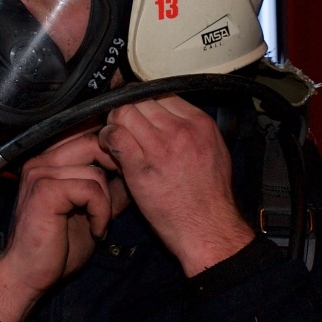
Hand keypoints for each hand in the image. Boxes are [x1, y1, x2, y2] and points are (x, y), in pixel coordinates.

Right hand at [0, 131, 114, 321]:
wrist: (29, 275)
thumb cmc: (57, 247)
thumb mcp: (91, 212)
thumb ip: (108, 190)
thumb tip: (133, 174)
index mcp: (48, 161)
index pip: (85, 134)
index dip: (110, 151)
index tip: (121, 177)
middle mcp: (41, 161)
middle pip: (93, 142)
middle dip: (114, 170)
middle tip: (117, 198)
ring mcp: (40, 174)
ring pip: (95, 171)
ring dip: (107, 201)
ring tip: (100, 223)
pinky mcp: (45, 191)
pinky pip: (90, 189)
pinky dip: (101, 211)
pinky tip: (96, 229)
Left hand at [96, 95, 254, 276]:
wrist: (207, 229)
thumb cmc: (210, 196)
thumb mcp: (214, 151)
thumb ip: (192, 129)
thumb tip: (168, 115)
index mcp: (199, 124)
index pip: (162, 92)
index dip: (145, 101)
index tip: (138, 111)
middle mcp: (180, 130)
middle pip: (141, 99)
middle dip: (128, 109)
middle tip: (123, 123)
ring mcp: (160, 148)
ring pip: (125, 112)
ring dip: (114, 121)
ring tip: (115, 136)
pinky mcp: (140, 167)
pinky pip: (115, 136)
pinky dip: (107, 137)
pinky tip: (109, 147)